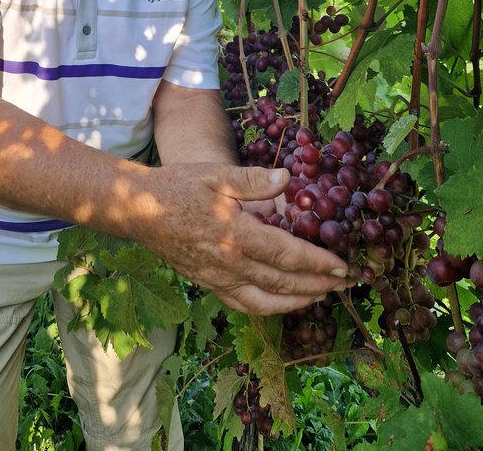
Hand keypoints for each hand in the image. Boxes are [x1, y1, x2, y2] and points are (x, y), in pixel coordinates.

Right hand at [138, 164, 350, 315]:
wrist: (139, 209)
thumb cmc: (179, 187)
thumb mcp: (217, 175)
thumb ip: (253, 180)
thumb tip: (288, 180)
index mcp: (236, 235)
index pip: (287, 255)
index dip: (318, 263)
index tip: (342, 267)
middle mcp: (229, 264)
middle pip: (283, 283)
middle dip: (317, 286)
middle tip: (343, 286)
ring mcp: (217, 278)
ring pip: (265, 301)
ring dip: (296, 302)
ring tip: (318, 296)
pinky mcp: (207, 284)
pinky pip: (242, 304)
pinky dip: (267, 307)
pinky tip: (280, 301)